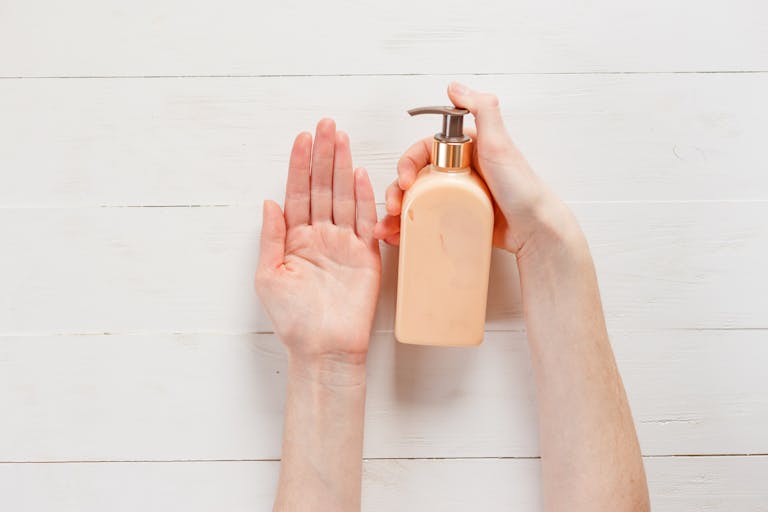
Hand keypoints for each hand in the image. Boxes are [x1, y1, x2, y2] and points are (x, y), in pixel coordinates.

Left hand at [256, 119, 380, 365]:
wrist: (323, 348)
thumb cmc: (293, 319)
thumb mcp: (269, 276)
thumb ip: (271, 237)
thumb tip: (268, 201)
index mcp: (295, 239)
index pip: (298, 193)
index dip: (299, 166)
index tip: (301, 138)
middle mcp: (320, 236)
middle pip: (322, 187)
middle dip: (322, 156)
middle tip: (325, 125)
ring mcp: (344, 243)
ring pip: (343, 197)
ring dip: (342, 167)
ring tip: (340, 138)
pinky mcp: (366, 255)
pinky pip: (364, 221)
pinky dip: (363, 197)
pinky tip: (360, 173)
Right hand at [374, 82, 576, 255]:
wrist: (536, 229)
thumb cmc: (522, 188)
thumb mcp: (500, 143)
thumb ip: (482, 108)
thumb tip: (454, 87)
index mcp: (465, 149)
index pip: (424, 150)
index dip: (407, 163)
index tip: (405, 181)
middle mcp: (459, 170)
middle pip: (415, 176)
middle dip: (397, 191)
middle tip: (395, 208)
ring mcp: (457, 195)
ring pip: (417, 199)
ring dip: (398, 213)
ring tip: (390, 228)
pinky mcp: (458, 217)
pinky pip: (428, 220)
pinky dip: (410, 228)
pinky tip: (399, 237)